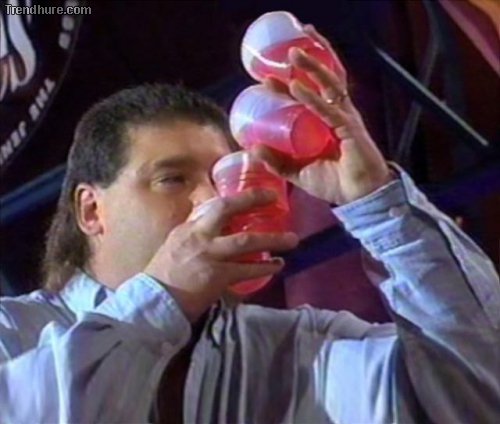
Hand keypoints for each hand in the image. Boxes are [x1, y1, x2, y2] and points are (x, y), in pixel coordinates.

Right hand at [144, 189, 298, 321]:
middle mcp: (199, 236)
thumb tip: (210, 219)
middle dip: (252, 200)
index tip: (258, 192)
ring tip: (291, 239)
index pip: (215, 204)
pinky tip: (277, 265)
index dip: (239, 196)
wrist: (154, 302)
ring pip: (246, 241)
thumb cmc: (165, 275)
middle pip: (228, 210)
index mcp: (189, 228)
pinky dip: (265, 267)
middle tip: (274, 198)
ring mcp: (209, 255)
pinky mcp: (217, 276)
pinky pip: (247, 270)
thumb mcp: (176, 245)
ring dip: (272, 240)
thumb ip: (194, 231)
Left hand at [252, 25, 392, 204]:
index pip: (310, 94)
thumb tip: (252, 149)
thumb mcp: (298, 172)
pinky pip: (329, 109)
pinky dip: (312, 98)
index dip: (291, 82)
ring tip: (293, 53)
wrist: (361, 197)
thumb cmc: (335, 182)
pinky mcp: (350, 128)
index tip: (267, 78)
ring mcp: (346, 118)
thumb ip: (278, 163)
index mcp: (327, 121)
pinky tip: (296, 88)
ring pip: (330, 85)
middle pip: (324, 80)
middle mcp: (337, 114)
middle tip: (288, 49)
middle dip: (308, 61)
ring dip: (312, 67)